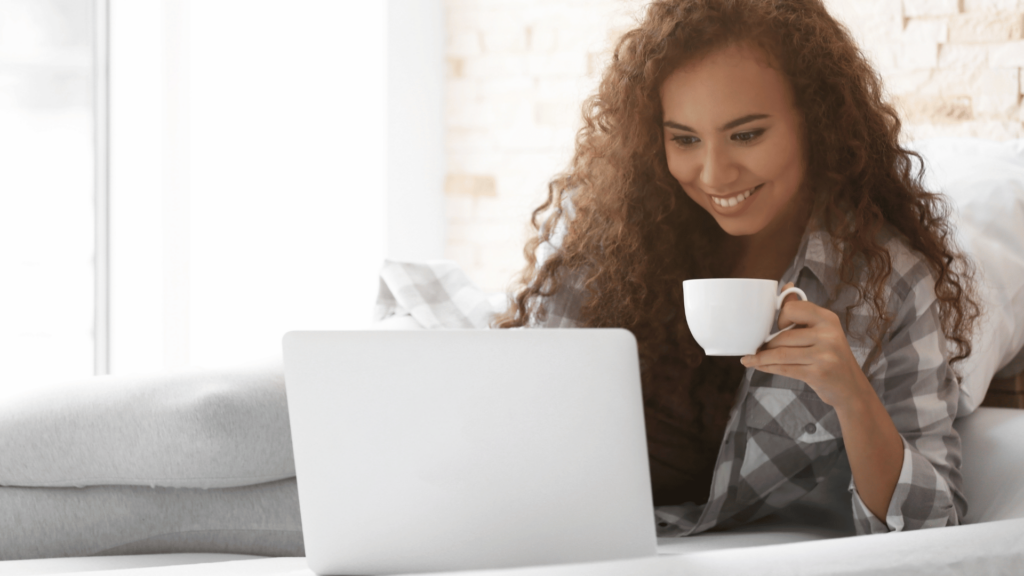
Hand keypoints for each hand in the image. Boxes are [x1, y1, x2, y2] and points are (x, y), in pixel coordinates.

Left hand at [740, 282, 873, 410]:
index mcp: (828, 319)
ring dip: (761, 358)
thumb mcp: (823, 331)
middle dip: (766, 344)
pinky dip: (767, 368)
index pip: (793, 308)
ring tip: (750, 359)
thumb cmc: (831, 356)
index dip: (781, 318)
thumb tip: (786, 286)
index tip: (778, 328)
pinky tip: (757, 366)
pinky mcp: (818, 373)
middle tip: (756, 348)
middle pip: (783, 336)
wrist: (851, 388)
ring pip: (781, 354)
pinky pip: (784, 368)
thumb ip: (802, 311)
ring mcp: (824, 355)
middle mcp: (829, 334)